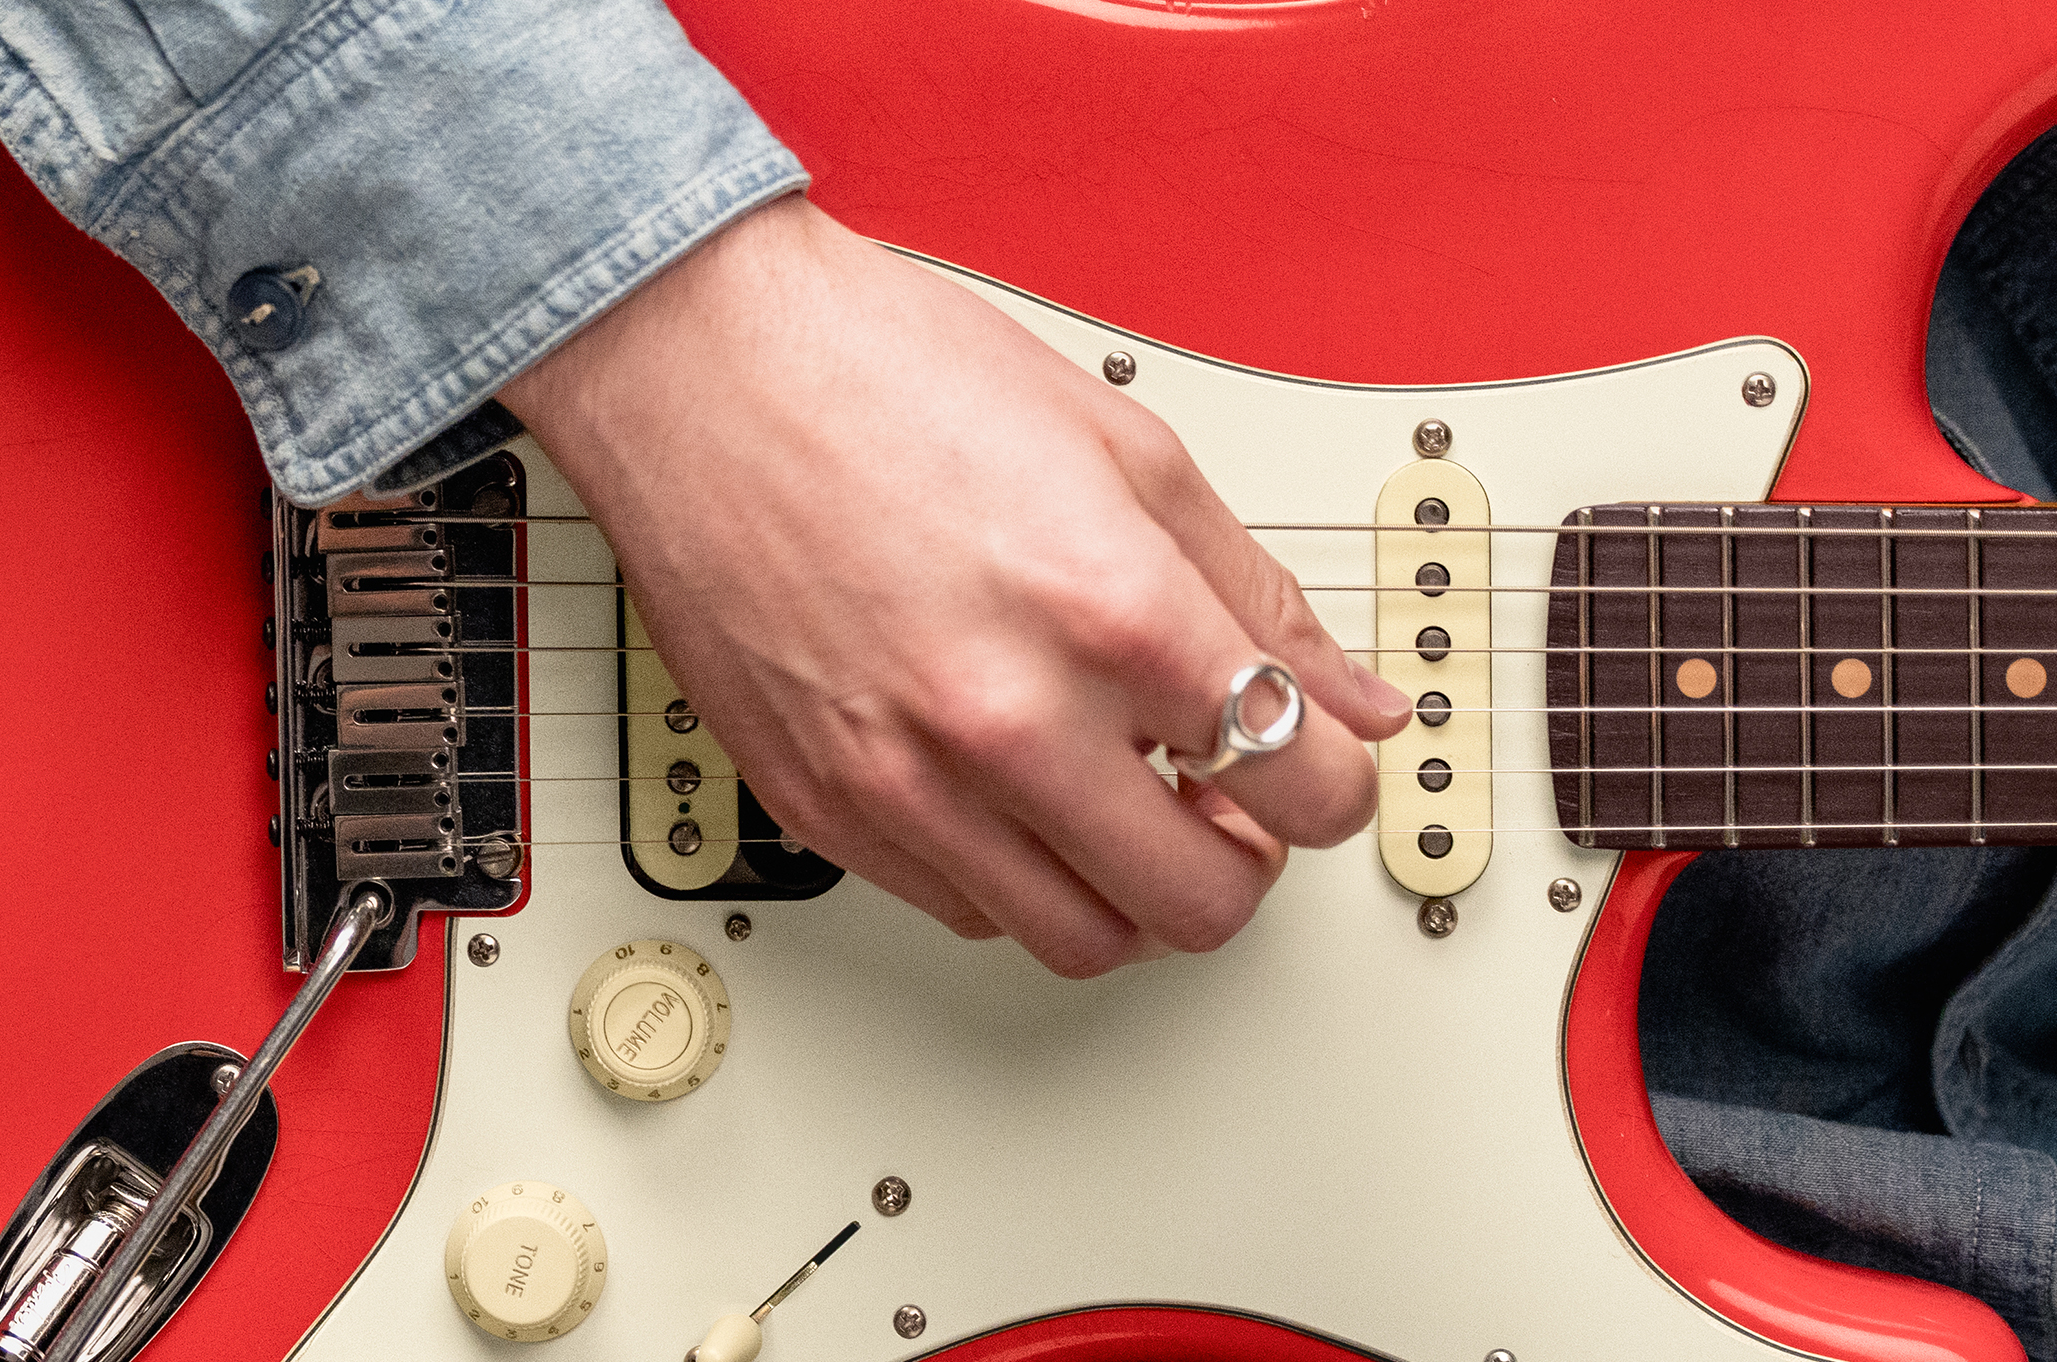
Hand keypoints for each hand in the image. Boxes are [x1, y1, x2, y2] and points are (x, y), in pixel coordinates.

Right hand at [502, 194, 1412, 976]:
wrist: (699, 364)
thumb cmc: (887, 373)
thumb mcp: (1126, 451)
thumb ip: (1258, 596)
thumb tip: (1357, 702)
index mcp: (1111, 611)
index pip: (1303, 785)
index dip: (1337, 785)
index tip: (1321, 768)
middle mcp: (1010, 716)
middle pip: (1202, 904)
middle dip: (1244, 862)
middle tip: (1230, 804)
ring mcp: (907, 778)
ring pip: (1082, 940)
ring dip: (1132, 891)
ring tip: (1124, 803)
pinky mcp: (825, 808)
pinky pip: (964, 912)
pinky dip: (1019, 877)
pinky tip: (1020, 792)